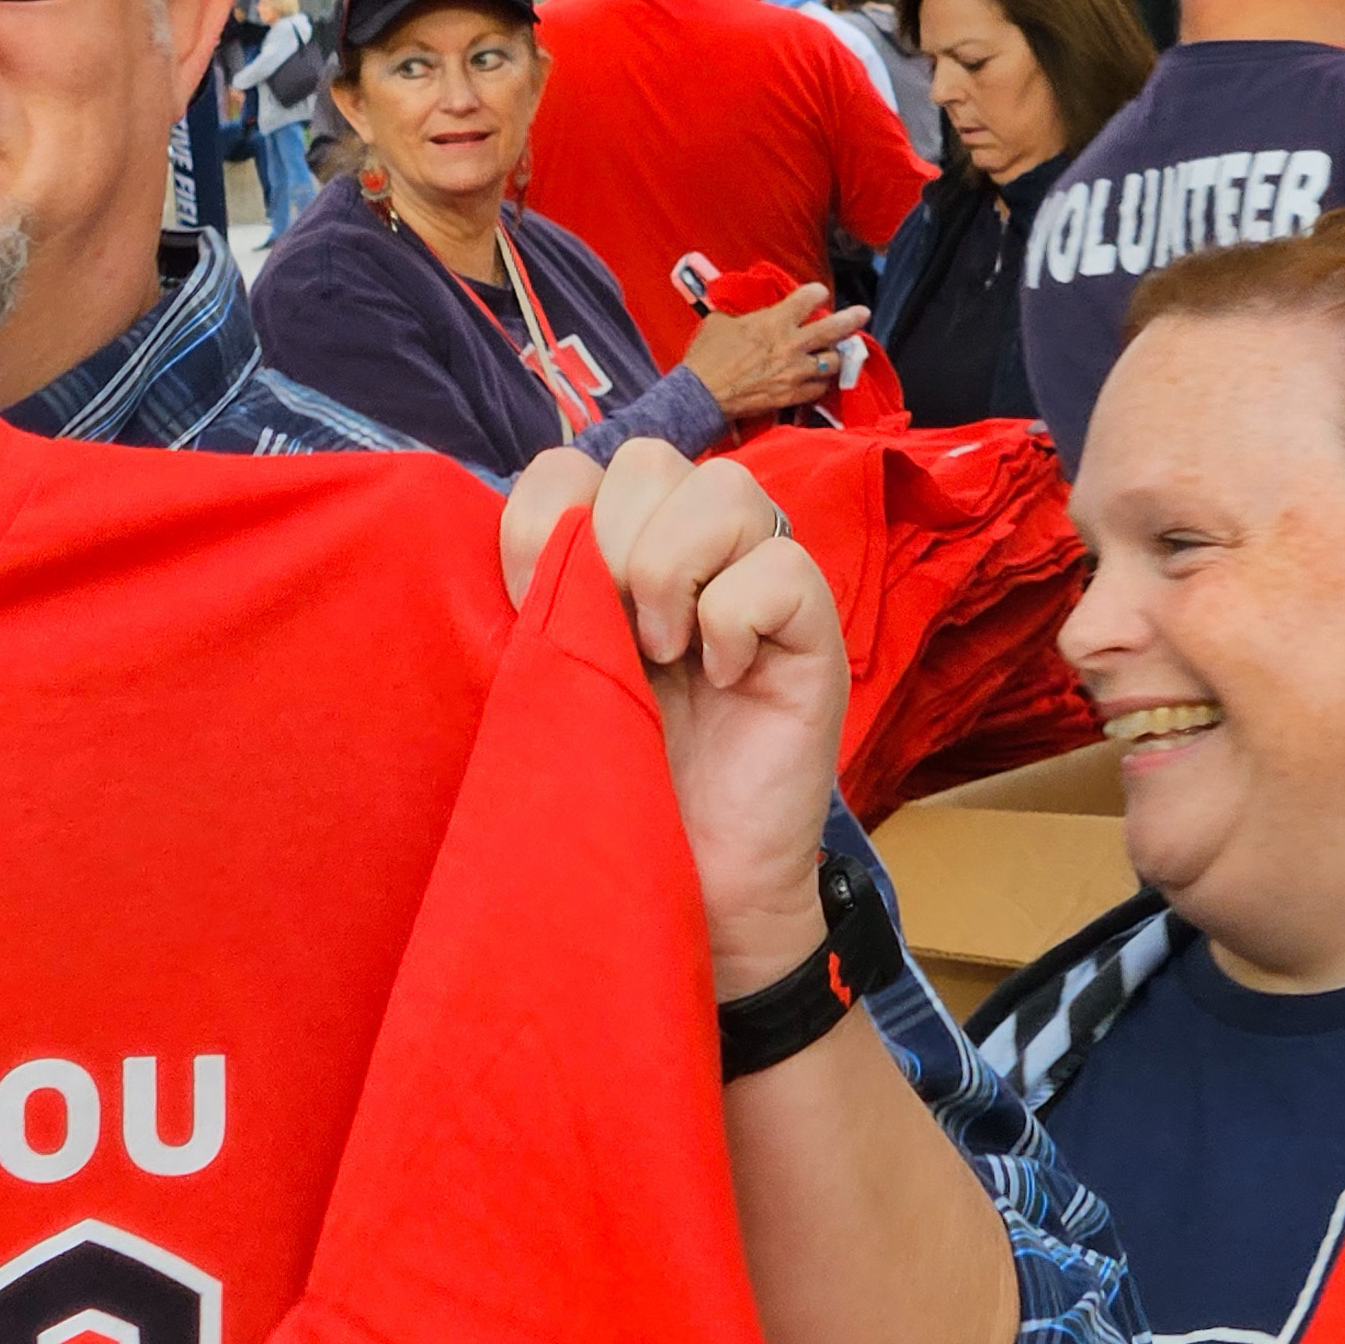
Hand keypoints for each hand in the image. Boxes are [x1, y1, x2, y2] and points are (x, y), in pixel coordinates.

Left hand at [502, 442, 845, 996]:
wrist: (680, 883)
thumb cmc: (608, 782)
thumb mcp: (546, 679)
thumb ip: (536, 597)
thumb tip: (534, 531)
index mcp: (611, 554)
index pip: (572, 465)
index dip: (540, 521)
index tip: (529, 606)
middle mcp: (689, 556)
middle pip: (649, 460)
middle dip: (606, 541)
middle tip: (605, 636)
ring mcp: (757, 585)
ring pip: (724, 488)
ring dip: (669, 570)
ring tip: (660, 654)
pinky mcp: (814, 631)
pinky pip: (782, 568)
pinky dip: (736, 619)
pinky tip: (720, 680)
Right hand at [681, 283, 865, 423]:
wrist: (700, 396)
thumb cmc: (706, 358)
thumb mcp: (721, 322)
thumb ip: (745, 315)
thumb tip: (751, 314)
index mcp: (774, 321)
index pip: (809, 297)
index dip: (817, 293)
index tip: (818, 294)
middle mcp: (791, 345)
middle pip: (834, 329)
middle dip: (852, 319)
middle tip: (862, 314)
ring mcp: (795, 373)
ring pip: (833, 362)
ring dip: (834, 357)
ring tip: (833, 354)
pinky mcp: (791, 396)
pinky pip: (819, 389)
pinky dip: (820, 384)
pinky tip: (817, 380)